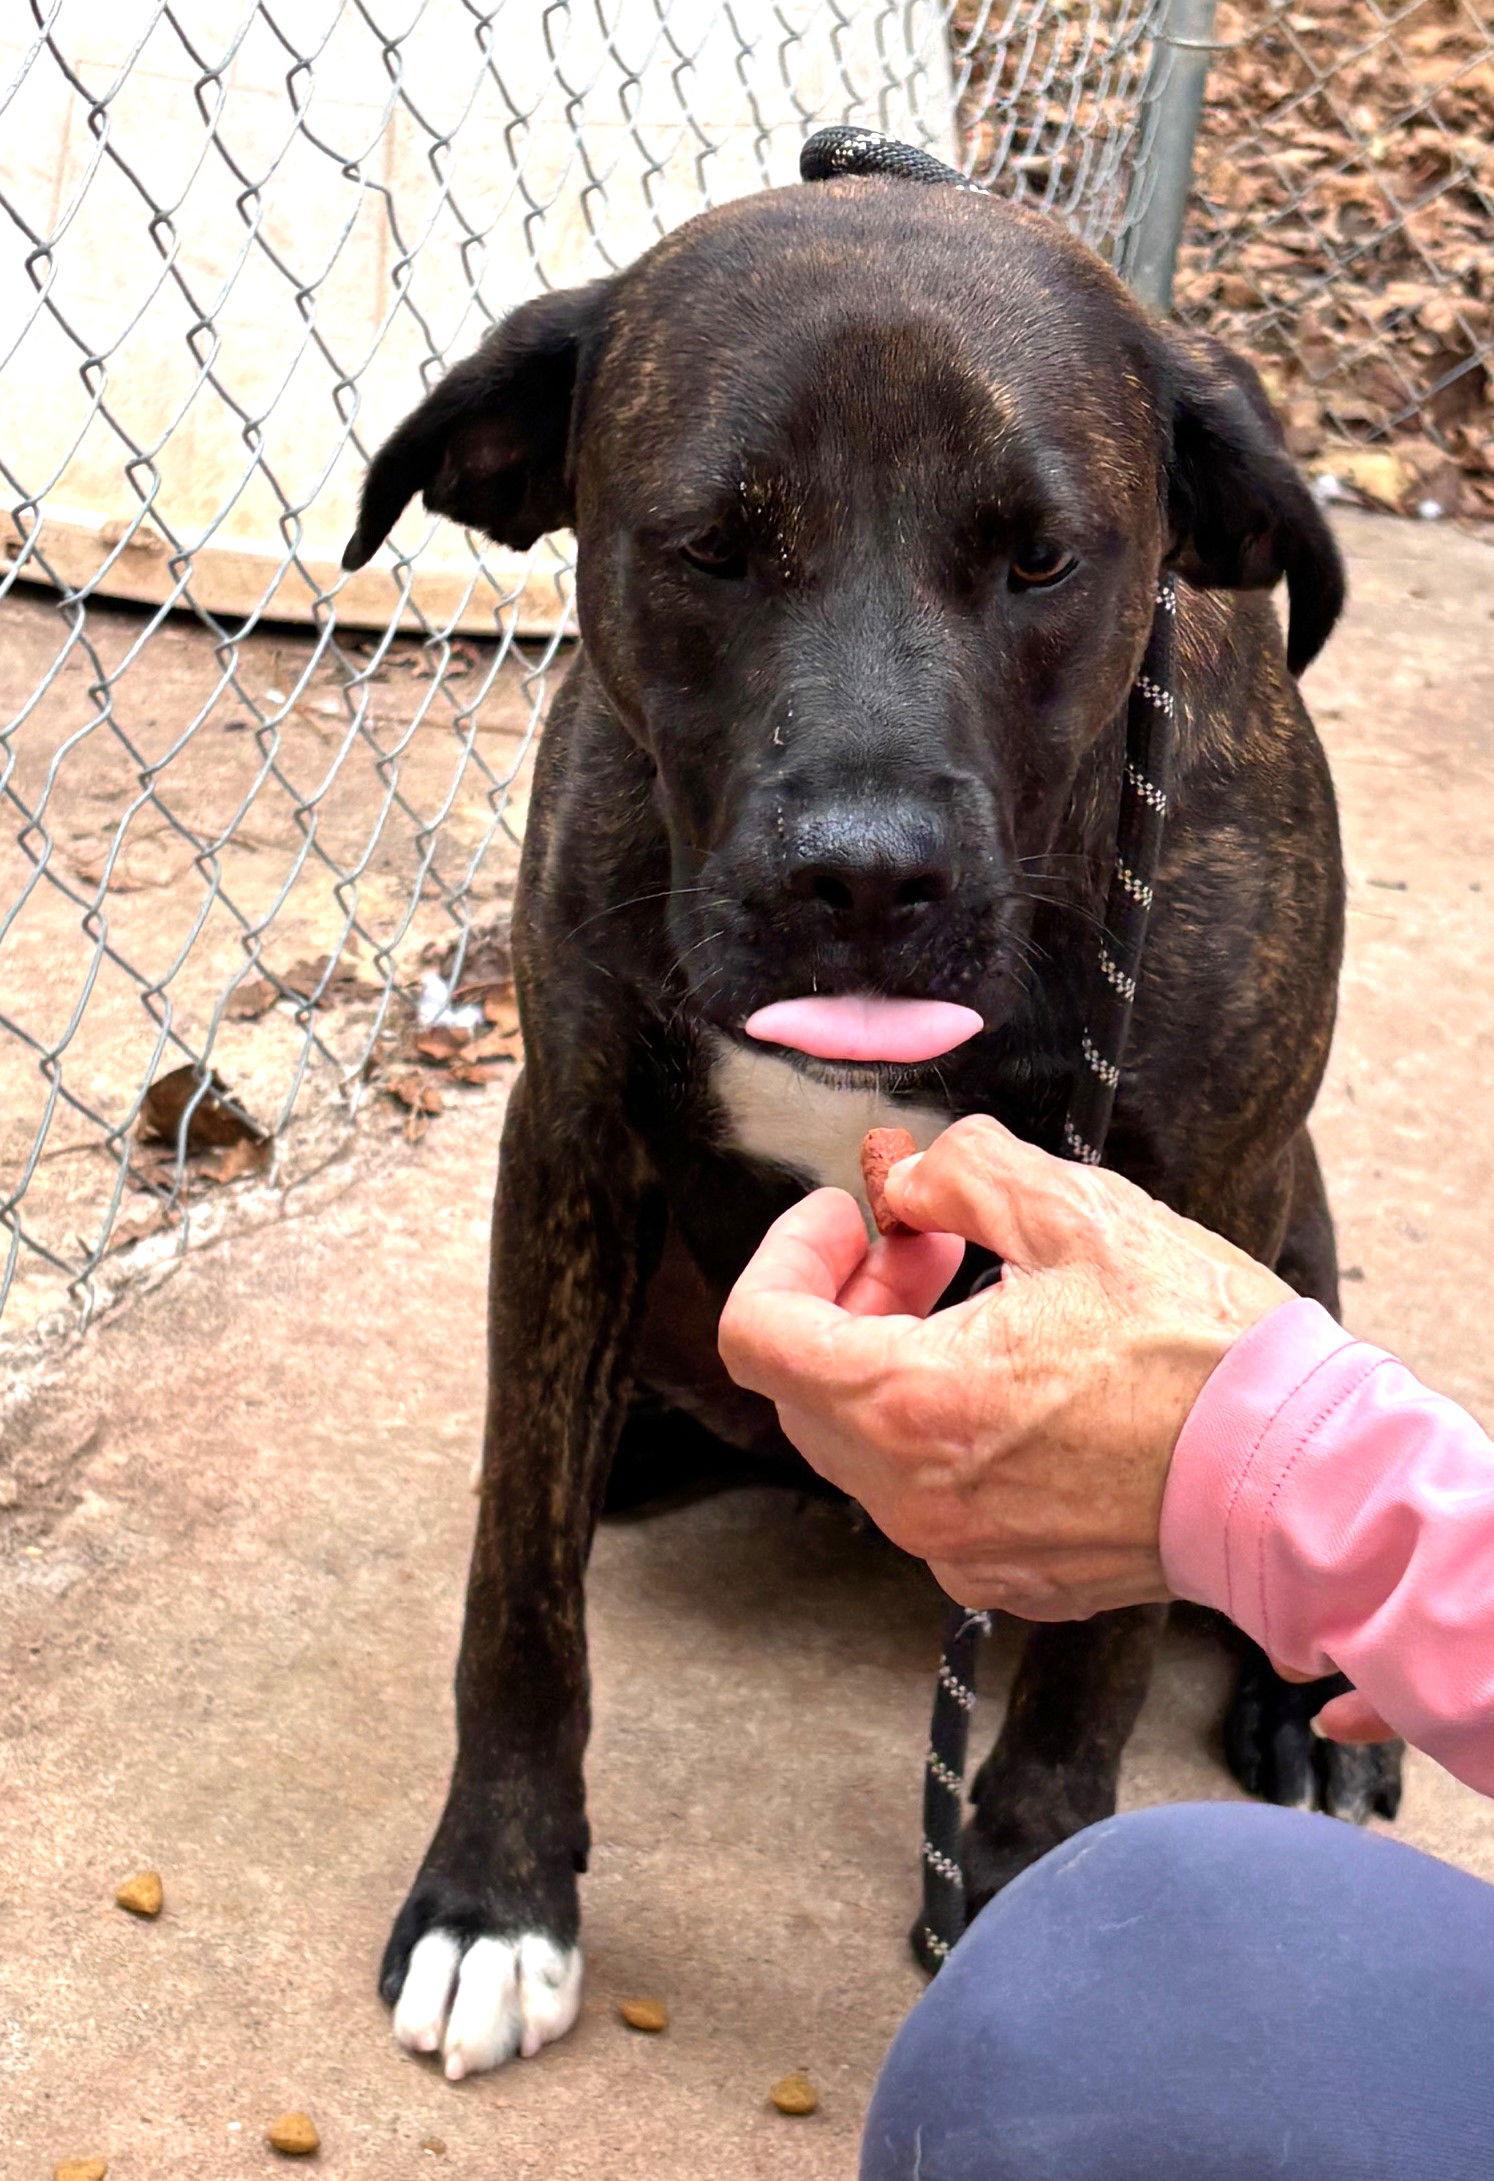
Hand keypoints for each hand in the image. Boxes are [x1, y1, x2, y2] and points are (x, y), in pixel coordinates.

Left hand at [718, 1114, 1292, 1620]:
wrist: (1299, 1477)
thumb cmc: (1200, 1349)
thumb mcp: (1079, 1212)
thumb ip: (961, 1173)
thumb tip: (904, 1180)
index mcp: (911, 1405)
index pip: (758, 1335)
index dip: (786, 1256)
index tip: (845, 1217)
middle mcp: (914, 1499)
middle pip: (804, 1390)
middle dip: (846, 1299)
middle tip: (924, 1243)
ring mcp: (959, 1551)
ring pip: (864, 1446)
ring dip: (891, 1361)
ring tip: (979, 1300)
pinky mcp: (1008, 1577)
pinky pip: (929, 1495)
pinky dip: (939, 1427)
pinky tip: (1017, 1380)